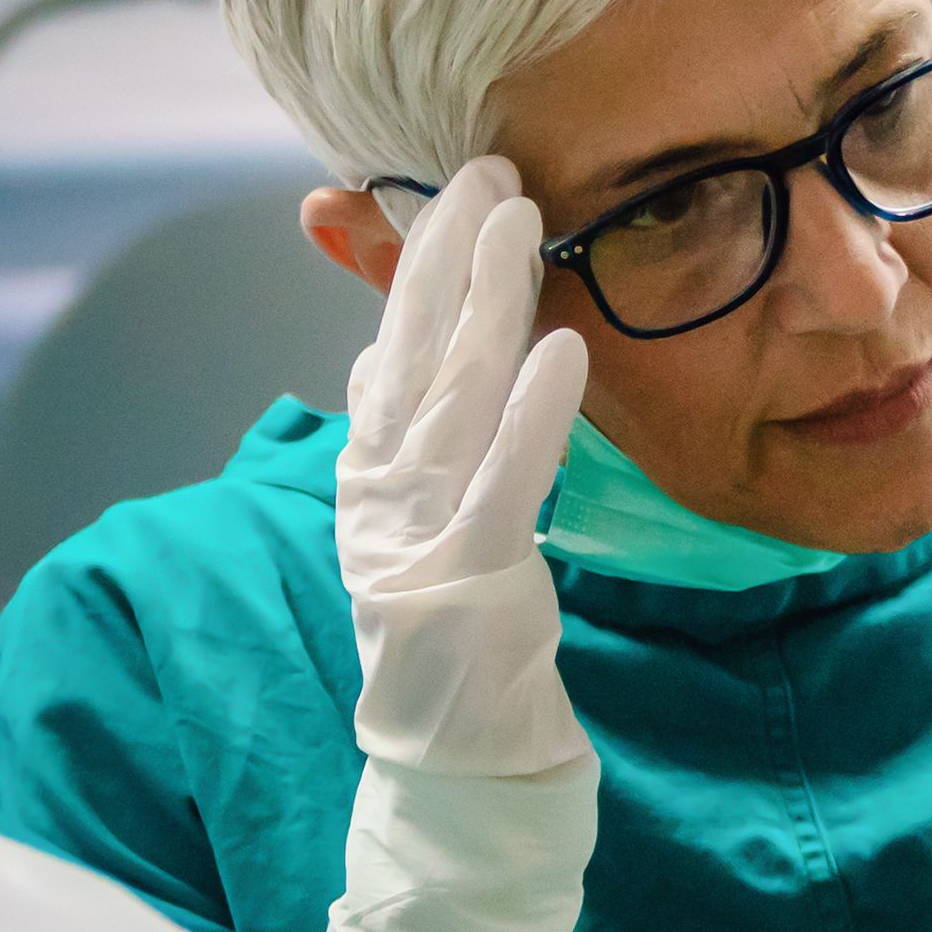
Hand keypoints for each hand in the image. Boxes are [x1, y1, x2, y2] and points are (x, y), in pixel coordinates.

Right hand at [334, 158, 586, 780]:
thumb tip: (369, 359)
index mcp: (369, 479)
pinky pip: (505, 479)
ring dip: (489, 304)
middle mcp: (380, 496)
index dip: (420, 265)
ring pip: (455, 398)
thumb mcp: (417, 526)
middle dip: (449, 255)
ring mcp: (417, 536)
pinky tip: (562, 347)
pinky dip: (532, 411)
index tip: (454, 187)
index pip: (393, 349)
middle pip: (416, 354)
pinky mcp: (469, 579)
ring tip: (520, 223)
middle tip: (489, 165)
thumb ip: (396, 443)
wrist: (455, 767)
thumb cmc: (453, 643)